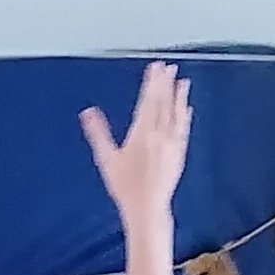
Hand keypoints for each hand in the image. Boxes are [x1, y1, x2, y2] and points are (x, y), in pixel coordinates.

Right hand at [80, 59, 190, 223]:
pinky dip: (185, 116)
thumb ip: (98, 133)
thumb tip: (88, 113)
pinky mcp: (179, 153)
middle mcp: (161, 135)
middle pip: (164, 103)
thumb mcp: (106, 159)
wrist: (147, 207)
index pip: (149, 100)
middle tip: (168, 67)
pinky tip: (187, 108)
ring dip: (179, 96)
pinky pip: (184, 129)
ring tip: (182, 81)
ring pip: (177, 114)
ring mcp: (173, 144)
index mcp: (143, 133)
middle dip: (165, 83)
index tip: (156, 67)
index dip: (153, 82)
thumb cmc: (125, 186)